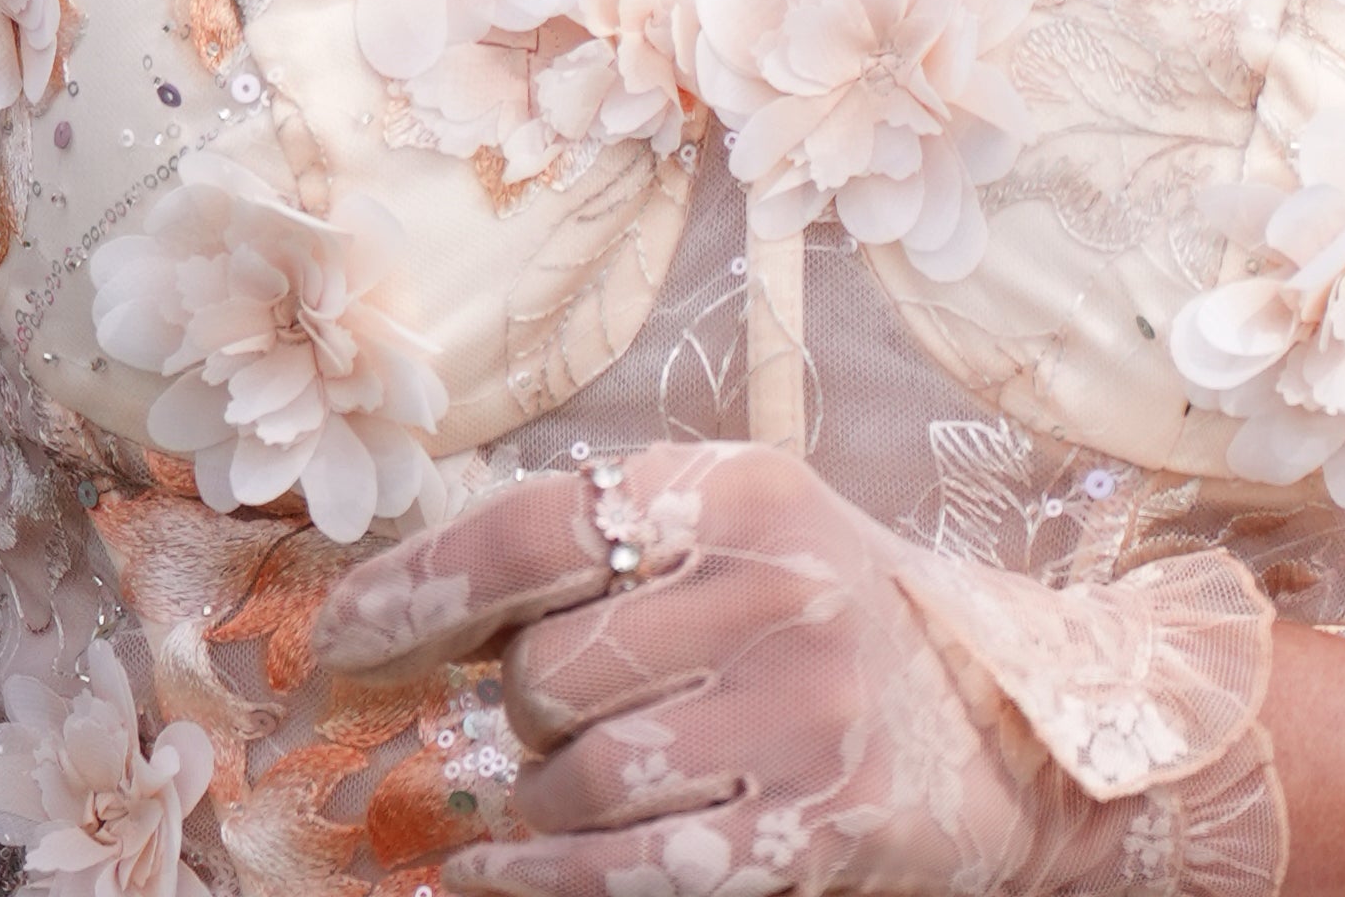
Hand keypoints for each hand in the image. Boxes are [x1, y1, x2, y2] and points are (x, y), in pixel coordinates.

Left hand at [318, 441, 1282, 896]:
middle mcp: (773, 583)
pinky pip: (629, 864)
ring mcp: (799, 709)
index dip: (415, 588)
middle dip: (511, 711)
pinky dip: (546, 876)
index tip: (333, 639)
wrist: (1011, 722)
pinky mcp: (813, 823)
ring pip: (578, 775)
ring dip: (532, 800)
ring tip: (540, 795)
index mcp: (739, 487)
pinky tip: (503, 871)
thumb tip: (421, 593)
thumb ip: (609, 545)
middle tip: (528, 722)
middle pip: (545, 671)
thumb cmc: (835, 615)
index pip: (534, 528)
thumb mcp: (740, 533)